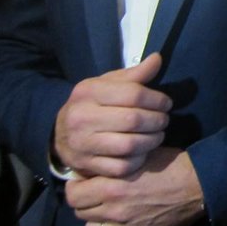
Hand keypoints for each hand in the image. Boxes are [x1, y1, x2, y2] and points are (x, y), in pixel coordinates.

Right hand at [54, 53, 171, 177]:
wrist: (60, 133)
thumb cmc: (93, 104)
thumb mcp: (108, 84)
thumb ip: (134, 74)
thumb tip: (157, 58)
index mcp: (88, 92)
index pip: (133, 94)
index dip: (157, 99)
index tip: (166, 103)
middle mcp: (81, 118)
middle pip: (134, 120)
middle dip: (157, 120)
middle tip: (164, 120)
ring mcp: (81, 144)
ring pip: (130, 145)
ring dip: (152, 141)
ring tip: (158, 134)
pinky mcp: (85, 165)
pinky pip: (122, 167)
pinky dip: (138, 160)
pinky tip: (143, 151)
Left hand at [66, 146, 204, 225]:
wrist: (199, 186)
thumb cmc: (171, 165)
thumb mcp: (141, 156)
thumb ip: (116, 163)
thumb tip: (97, 166)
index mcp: (112, 188)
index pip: (73, 195)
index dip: (76, 186)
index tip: (84, 180)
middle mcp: (113, 211)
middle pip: (80, 213)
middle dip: (85, 201)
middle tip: (96, 193)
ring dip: (96, 220)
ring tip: (107, 210)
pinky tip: (121, 225)